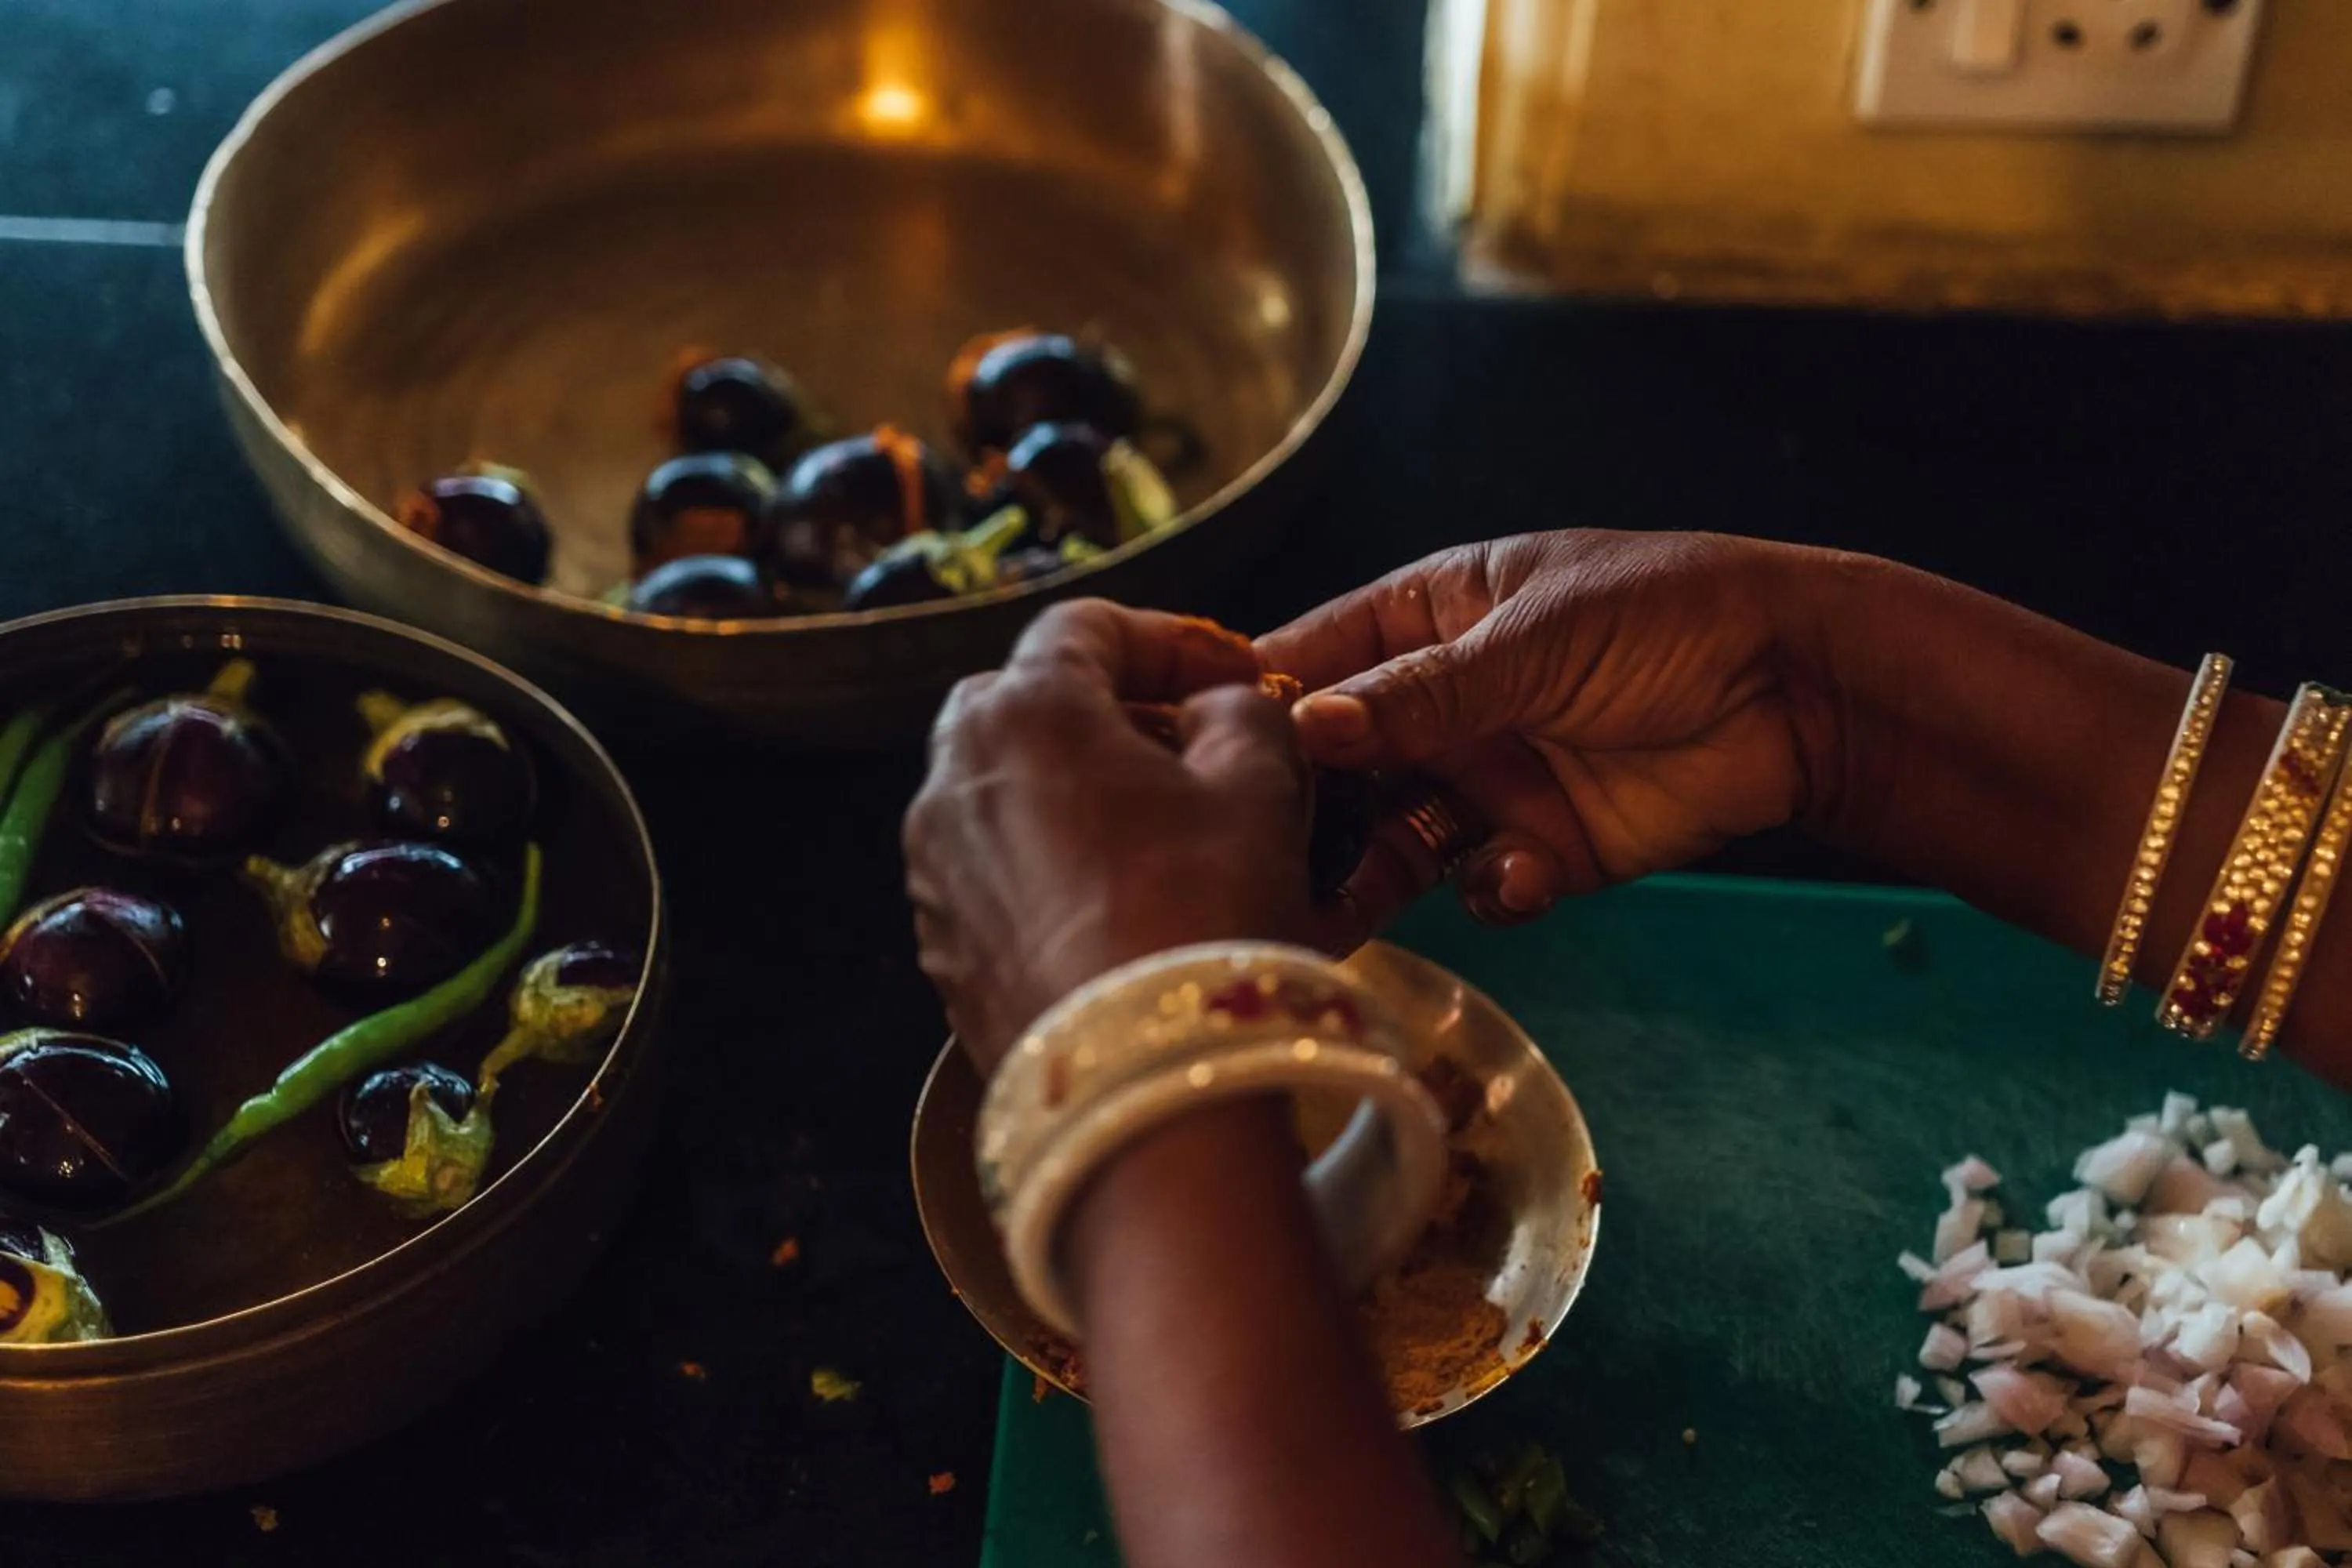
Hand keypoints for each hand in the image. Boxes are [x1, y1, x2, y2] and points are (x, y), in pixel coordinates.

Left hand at [905, 602, 1317, 1073]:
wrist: (1143, 1089)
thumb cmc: (1204, 916)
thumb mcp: (1260, 787)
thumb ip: (1241, 715)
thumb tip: (1217, 711)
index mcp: (1024, 711)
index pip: (1085, 627)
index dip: (1170, 641)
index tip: (1232, 674)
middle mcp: (951, 777)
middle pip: (1023, 702)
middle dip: (1106, 710)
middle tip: (1188, 747)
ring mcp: (933, 868)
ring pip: (1000, 791)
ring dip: (1073, 790)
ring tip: (1160, 832)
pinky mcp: (940, 947)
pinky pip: (994, 872)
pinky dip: (1049, 865)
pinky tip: (1120, 907)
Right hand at [1259, 531, 1843, 927]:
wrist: (1798, 689)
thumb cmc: (1666, 616)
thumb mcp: (1534, 638)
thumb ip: (1422, 693)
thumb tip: (1305, 726)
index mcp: (1423, 619)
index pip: (1307, 660)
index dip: (1249, 707)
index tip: (1192, 757)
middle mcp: (1436, 705)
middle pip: (1335, 767)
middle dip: (1301, 813)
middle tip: (1257, 861)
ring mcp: (1485, 779)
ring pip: (1390, 839)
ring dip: (1368, 875)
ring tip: (1344, 913)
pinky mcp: (1540, 849)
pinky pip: (1479, 885)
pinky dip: (1490, 890)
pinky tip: (1521, 875)